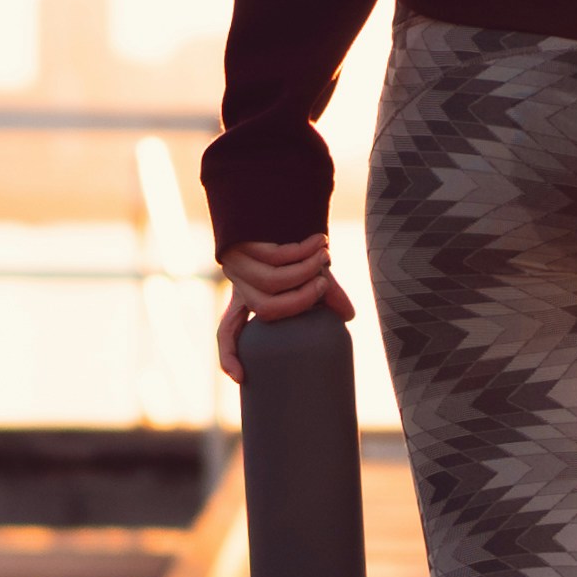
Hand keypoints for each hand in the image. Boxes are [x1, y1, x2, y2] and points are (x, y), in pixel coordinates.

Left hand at [213, 235, 351, 379]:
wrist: (275, 198)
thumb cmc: (293, 242)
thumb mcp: (308, 273)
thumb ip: (325, 295)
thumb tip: (349, 317)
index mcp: (246, 298)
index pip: (228, 332)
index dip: (230, 355)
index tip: (240, 379)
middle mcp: (238, 283)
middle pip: (265, 308)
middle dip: (299, 301)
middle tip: (325, 285)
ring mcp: (239, 263)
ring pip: (272, 281)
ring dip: (305, 270)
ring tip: (327, 256)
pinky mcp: (244, 241)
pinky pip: (277, 255)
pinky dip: (303, 251)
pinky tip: (320, 242)